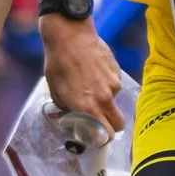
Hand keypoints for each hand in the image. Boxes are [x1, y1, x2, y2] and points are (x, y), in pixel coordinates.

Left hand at [41, 16, 125, 132]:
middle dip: (111, 127)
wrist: (70, 36)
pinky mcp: (117, 72)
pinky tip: (94, 72)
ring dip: (106, 101)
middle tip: (101, 120)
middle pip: (118, 125)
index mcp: (87, 107)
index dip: (102, 139)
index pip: (105, 135)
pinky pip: (115, 85)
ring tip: (91, 85)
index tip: (96, 136)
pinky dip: (107, 84)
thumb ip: (66, 108)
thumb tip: (72, 116)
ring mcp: (113, 85)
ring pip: (114, 102)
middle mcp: (104, 99)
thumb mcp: (55, 90)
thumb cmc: (58, 63)